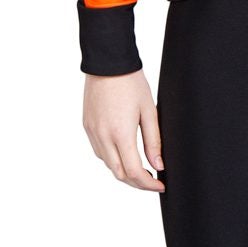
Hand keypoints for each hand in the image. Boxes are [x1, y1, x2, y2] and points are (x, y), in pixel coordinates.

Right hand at [83, 68, 165, 191]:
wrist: (107, 62)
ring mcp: (92, 132)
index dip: (148, 184)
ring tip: (141, 169)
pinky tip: (124, 154)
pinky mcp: (87, 126)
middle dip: (137, 183)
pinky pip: (99, 151)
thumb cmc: (131, 82)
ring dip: (124, 172)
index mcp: (120, 133)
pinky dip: (112, 159)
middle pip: (119, 174)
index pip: (134, 172)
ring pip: (108, 165)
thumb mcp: (149, 110)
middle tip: (153, 181)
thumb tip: (158, 165)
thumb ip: (153, 140)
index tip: (160, 184)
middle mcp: (103, 136)